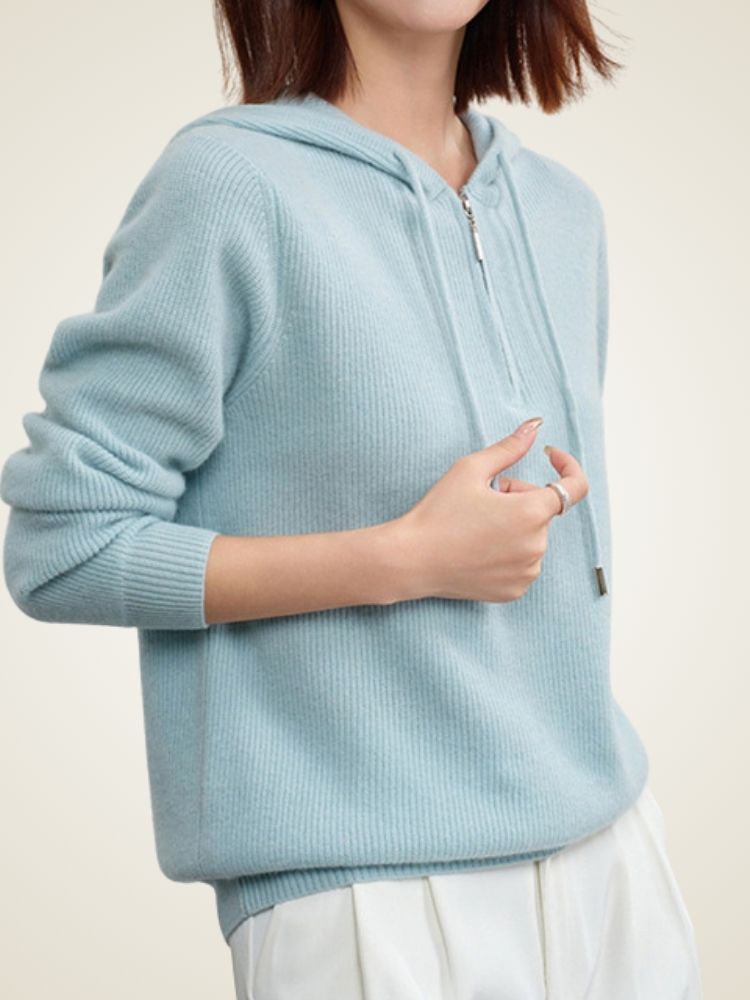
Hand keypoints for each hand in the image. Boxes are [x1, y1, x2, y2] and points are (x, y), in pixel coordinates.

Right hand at [395, 418, 589, 602]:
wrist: (412, 560)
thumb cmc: (438, 513)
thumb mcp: (471, 469)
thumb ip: (509, 447)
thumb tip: (535, 426)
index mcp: (531, 513)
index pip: (574, 486)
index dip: (567, 466)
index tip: (550, 455)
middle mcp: (536, 546)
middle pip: (541, 510)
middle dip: (518, 498)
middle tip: (481, 500)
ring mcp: (527, 572)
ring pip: (531, 537)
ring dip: (513, 526)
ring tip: (475, 528)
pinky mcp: (515, 590)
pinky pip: (522, 562)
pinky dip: (507, 552)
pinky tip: (478, 551)